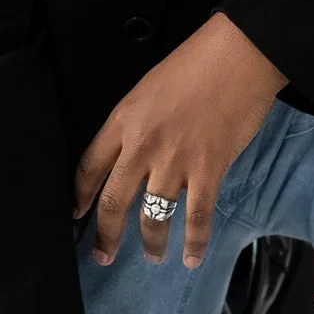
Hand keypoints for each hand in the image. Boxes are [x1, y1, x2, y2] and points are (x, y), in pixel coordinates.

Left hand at [74, 12, 286, 269]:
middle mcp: (142, 147)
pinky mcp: (208, 171)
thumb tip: (136, 151)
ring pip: (153, 216)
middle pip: (114, 201)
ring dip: (151, 243)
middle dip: (105, 235)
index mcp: (122, 121)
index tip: (76, 214)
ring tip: (153, 257)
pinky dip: (194, 242)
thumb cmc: (196, 62)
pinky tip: (191, 258)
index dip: (80, 196)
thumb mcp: (148, 87)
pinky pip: (196, 216)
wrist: (237, 56)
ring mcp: (174, 162)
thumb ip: (137, 122)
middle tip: (103, 256)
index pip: (90, 167)